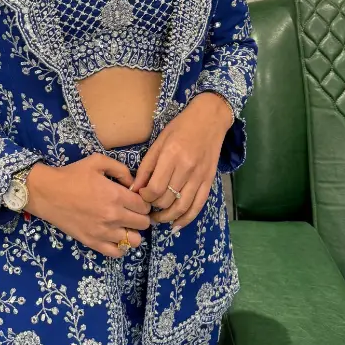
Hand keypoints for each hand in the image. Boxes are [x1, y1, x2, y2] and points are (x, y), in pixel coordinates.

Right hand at [25, 156, 152, 257]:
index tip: (136, 200)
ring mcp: (103, 232)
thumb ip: (120, 169)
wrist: (47, 193)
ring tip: (124, 225)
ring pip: (134, 240)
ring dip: (133, 232)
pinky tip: (115, 236)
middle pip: (143, 223)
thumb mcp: (97, 161)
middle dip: (141, 217)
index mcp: (116, 195)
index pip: (144, 206)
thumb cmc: (72, 175)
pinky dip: (120, 246)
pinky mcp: (92, 242)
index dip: (143, 202)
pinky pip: (117, 253)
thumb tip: (134, 183)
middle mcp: (113, 216)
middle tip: (131, 212)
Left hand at [129, 93, 232, 234]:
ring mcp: (200, 177)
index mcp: (172, 156)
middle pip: (167, 200)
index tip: (141, 195)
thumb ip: (146, 167)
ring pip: (181, 207)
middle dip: (153, 208)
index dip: (145, 197)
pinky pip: (197, 206)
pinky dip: (186, 219)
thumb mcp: (159, 142)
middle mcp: (187, 169)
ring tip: (157, 218)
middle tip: (146, 208)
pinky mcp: (209, 182)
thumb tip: (134, 189)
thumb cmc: (180, 127)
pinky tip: (176, 225)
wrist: (210, 119)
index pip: (155, 188)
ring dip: (167, 218)